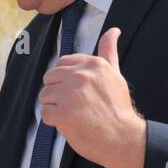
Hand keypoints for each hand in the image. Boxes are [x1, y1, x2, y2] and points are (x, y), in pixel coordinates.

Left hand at [38, 27, 146, 167]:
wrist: (123, 138)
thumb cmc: (118, 108)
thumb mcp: (115, 74)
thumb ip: (108, 51)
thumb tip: (114, 30)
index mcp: (93, 64)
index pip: (62, 64)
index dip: (66, 80)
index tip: (78, 91)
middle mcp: (82, 76)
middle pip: (50, 78)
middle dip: (58, 92)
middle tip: (75, 105)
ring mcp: (71, 95)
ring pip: (45, 95)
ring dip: (55, 107)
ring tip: (73, 115)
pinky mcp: (63, 114)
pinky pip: (45, 113)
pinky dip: (54, 121)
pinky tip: (69, 123)